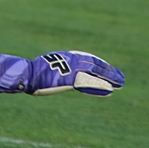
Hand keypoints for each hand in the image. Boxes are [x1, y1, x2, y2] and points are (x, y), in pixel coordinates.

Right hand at [0, 51, 124, 95]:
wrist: (27, 74)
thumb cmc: (32, 74)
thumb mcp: (47, 70)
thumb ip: (57, 71)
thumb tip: (54, 75)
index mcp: (67, 57)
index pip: (88, 60)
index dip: (101, 65)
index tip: (109, 70)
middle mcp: (72, 61)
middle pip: (96, 65)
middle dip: (109, 71)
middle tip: (121, 78)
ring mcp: (72, 69)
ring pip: (96, 72)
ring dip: (110, 78)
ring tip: (121, 83)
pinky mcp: (71, 79)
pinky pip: (90, 83)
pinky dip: (100, 86)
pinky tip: (110, 90)